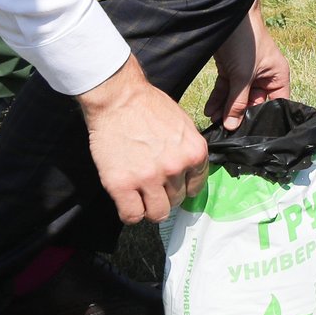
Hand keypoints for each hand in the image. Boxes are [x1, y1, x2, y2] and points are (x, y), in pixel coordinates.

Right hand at [77, 56, 209, 223]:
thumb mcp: (183, 126)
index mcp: (194, 152)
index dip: (183, 188)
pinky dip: (130, 213)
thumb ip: (188, 151)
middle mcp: (175, 167)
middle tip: (152, 186)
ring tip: (140, 195)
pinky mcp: (121, 184)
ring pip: (156, 213)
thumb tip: (189, 173)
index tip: (173, 186)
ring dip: (149, 207)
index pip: (196, 187)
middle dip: (165, 196)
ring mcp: (148, 178)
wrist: (119, 98)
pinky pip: (131, 215)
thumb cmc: (150, 107)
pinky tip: (127, 201)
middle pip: (176, 201)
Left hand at [205, 0, 291, 130]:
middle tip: (225, 128)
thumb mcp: (243, 75)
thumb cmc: (246, 42)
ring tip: (213, 120)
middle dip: (239, 114)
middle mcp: (264, 76)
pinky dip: (218, 99)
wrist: (226, 16)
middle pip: (253, 103)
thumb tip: (233, 127)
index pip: (276, 104)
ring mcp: (247, 73)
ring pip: (237, 97)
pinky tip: (209, 109)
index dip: (265, 118)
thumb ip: (238, 102)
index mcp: (277, 76)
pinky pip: (226, 89)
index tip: (250, 133)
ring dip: (225, 108)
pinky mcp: (231, 69)